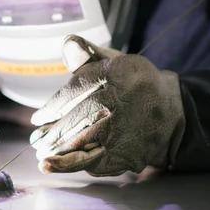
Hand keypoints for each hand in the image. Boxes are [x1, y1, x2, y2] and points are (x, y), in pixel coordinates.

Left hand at [30, 35, 184, 176]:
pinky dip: (76, 165)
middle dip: (55, 132)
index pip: (78, 88)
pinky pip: (99, 162)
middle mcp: (122, 101)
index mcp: (116, 73)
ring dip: (61, 152)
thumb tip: (68, 44)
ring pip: (88, 142)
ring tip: (42, 158)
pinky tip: (57, 165)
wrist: (172, 109)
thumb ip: (87, 55)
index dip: (54, 105)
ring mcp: (127, 129)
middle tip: (37, 141)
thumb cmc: (133, 83)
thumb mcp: (114, 61)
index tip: (38, 118)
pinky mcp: (131, 153)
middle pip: (81, 117)